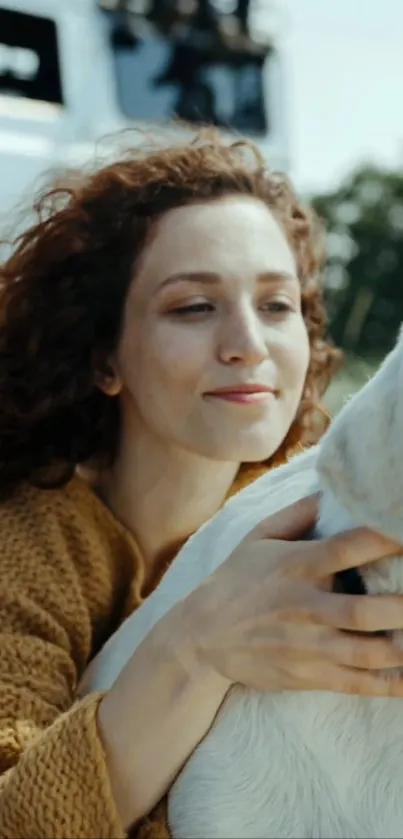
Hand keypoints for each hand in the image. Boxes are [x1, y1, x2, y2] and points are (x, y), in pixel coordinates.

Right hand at [190, 494, 402, 696]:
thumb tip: (334, 490)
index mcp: (296, 566)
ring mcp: (309, 646)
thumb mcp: (258, 536)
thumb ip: (298, 513)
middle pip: (364, 611)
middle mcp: (305, 607)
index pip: (347, 549)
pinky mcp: (310, 676)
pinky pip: (358, 684)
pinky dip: (391, 684)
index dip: (384, 540)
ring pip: (367, 652)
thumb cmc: (236, 579)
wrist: (202, 636)